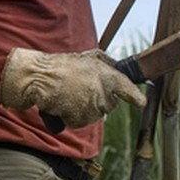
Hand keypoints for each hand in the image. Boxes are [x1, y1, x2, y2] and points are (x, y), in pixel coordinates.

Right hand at [0, 48, 146, 128]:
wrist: (39, 76)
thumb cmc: (60, 67)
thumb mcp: (87, 58)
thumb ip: (105, 64)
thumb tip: (117, 68)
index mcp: (108, 75)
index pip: (127, 88)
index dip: (135, 96)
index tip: (141, 102)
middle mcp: (104, 90)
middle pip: (108, 105)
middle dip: (97, 101)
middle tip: (79, 90)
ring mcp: (93, 105)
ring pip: (93, 115)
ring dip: (81, 110)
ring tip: (68, 96)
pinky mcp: (81, 116)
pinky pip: (79, 122)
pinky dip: (70, 117)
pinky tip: (62, 104)